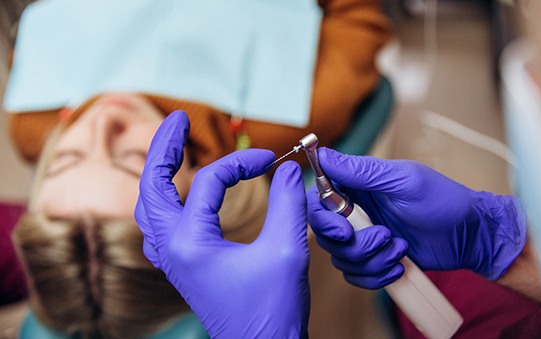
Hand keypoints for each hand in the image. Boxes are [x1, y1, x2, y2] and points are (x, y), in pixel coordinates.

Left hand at [135, 111, 309, 337]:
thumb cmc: (272, 308)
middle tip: (178, 119)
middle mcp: (171, 248)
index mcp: (190, 241)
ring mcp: (172, 260)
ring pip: (149, 206)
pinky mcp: (181, 267)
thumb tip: (288, 168)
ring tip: (170, 148)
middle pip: (153, 185)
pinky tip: (173, 196)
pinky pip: (158, 226)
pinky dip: (162, 202)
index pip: (212, 180)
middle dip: (164, 147)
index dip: (244, 162)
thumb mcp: (286, 249)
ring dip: (158, 174)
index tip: (272, 158)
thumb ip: (287, 202)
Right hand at [307, 147, 526, 279]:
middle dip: (354, 244)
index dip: (322, 219)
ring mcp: (363, 237)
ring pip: (341, 258)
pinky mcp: (372, 259)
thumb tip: (324, 153)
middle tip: (383, 237)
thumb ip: (360, 171)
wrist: (468, 236)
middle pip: (325, 235)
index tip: (344, 230)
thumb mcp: (402, 180)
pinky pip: (355, 275)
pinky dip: (375, 275)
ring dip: (371, 259)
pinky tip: (397, 265)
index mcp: (356, 186)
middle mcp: (354, 212)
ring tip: (399, 248)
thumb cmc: (442, 200)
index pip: (317, 200)